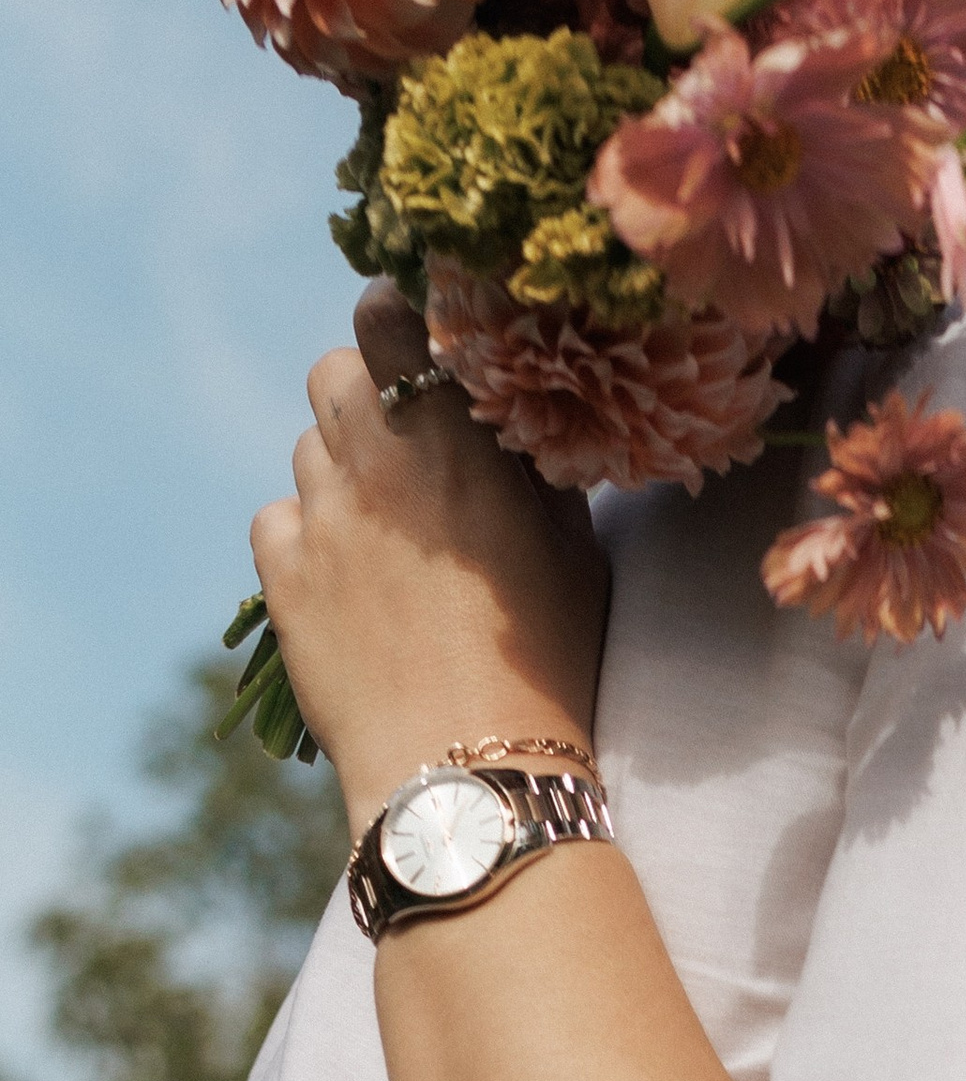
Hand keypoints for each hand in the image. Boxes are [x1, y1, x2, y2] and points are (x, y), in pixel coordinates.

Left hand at [250, 284, 608, 838]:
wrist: (466, 765)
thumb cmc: (547, 658)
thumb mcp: (572, 547)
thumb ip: (533, 468)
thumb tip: (516, 425)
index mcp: (456, 439)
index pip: (390, 317)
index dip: (399, 315)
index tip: (421, 341)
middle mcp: (378, 461)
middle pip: (337, 372)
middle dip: (368, 391)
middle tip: (408, 440)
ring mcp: (323, 518)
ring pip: (310, 447)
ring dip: (344, 466)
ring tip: (390, 528)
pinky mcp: (283, 576)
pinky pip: (279, 518)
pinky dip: (309, 531)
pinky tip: (350, 574)